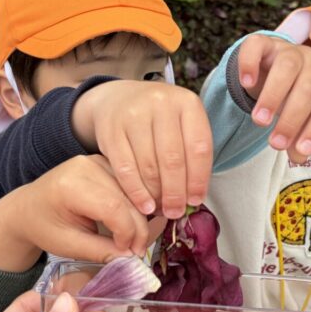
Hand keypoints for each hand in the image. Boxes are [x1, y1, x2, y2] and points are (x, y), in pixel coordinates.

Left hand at [0, 155, 159, 271]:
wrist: (27, 208)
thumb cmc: (44, 227)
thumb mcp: (68, 245)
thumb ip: (101, 251)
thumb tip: (132, 258)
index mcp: (70, 186)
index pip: (113, 207)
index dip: (128, 231)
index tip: (130, 252)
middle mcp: (85, 166)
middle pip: (126, 198)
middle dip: (137, 227)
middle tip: (138, 251)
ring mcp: (95, 161)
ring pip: (132, 191)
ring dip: (139, 217)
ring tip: (133, 240)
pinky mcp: (103, 162)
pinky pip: (128, 185)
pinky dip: (134, 205)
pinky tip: (131, 223)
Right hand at [72, 80, 212, 218]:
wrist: (118, 99)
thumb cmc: (158, 119)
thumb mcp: (181, 123)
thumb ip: (190, 152)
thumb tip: (193, 198)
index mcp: (187, 103)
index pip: (199, 147)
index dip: (199, 179)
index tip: (196, 200)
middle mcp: (161, 104)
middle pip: (173, 159)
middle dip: (176, 192)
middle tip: (176, 212)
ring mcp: (134, 115)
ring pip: (149, 166)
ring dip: (157, 194)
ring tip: (161, 209)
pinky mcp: (111, 130)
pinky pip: (126, 168)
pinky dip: (136, 192)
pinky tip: (143, 205)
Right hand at [237, 34, 310, 162]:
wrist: (273, 66)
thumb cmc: (293, 96)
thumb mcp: (301, 118)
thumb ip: (300, 137)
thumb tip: (298, 157)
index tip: (301, 151)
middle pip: (309, 88)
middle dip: (292, 119)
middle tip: (276, 144)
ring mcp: (289, 49)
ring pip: (287, 67)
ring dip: (273, 96)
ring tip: (259, 122)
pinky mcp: (264, 42)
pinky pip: (257, 47)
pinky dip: (250, 64)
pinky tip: (246, 84)